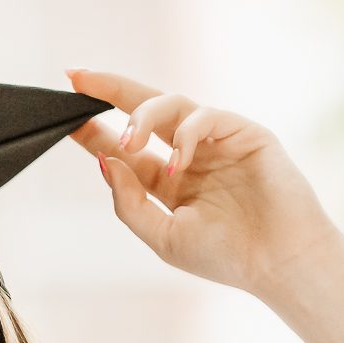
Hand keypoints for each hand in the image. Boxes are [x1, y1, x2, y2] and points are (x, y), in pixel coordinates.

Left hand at [65, 69, 343, 295]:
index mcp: (168, 182)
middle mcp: (189, 155)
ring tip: (129, 142)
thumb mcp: (162, 235)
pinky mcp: (244, 132)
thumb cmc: (225, 256)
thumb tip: (104, 161)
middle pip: (143, 110)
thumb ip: (130, 201)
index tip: (64, 119)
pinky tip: (178, 163)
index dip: (95, 132)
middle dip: (110, 90)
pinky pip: (205, 116)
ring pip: (171, 106)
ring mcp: (216, 141)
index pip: (125, 148)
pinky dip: (186, 134)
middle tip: (78, 79)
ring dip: (142, 117)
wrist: (280, 263)